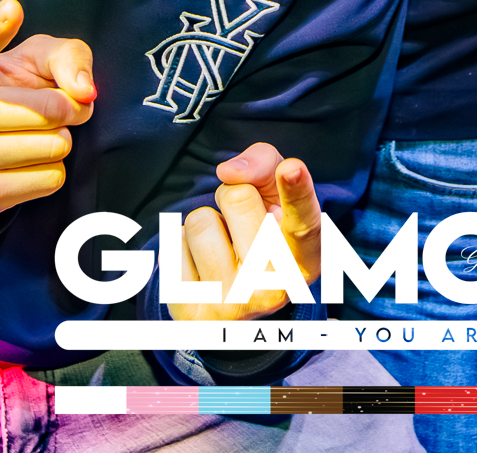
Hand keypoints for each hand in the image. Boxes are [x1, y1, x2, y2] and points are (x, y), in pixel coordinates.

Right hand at [0, 0, 95, 213]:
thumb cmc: (10, 91)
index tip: (11, 11)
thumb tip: (84, 91)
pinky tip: (26, 160)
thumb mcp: (34, 60)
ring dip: (58, 139)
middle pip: (51, 110)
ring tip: (31, 133)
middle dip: (65, 108)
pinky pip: (51, 178)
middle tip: (48, 107)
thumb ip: (67, 56)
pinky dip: (51, 169)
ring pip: (54, 146)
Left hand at [168, 143, 323, 320]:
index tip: (292, 168)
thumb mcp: (276, 198)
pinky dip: (184, 244)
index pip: (302, 223)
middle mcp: (272, 290)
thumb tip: (228, 172)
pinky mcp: (189, 310)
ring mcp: (230, 305)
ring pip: (201, 220)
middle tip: (243, 225)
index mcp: (303, 263)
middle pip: (237, 197)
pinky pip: (173, 242)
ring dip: (207, 223)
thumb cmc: (262, 234)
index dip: (297, 193)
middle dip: (234, 197)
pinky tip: (202, 265)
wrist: (235, 303)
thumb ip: (266, 166)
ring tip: (222, 246)